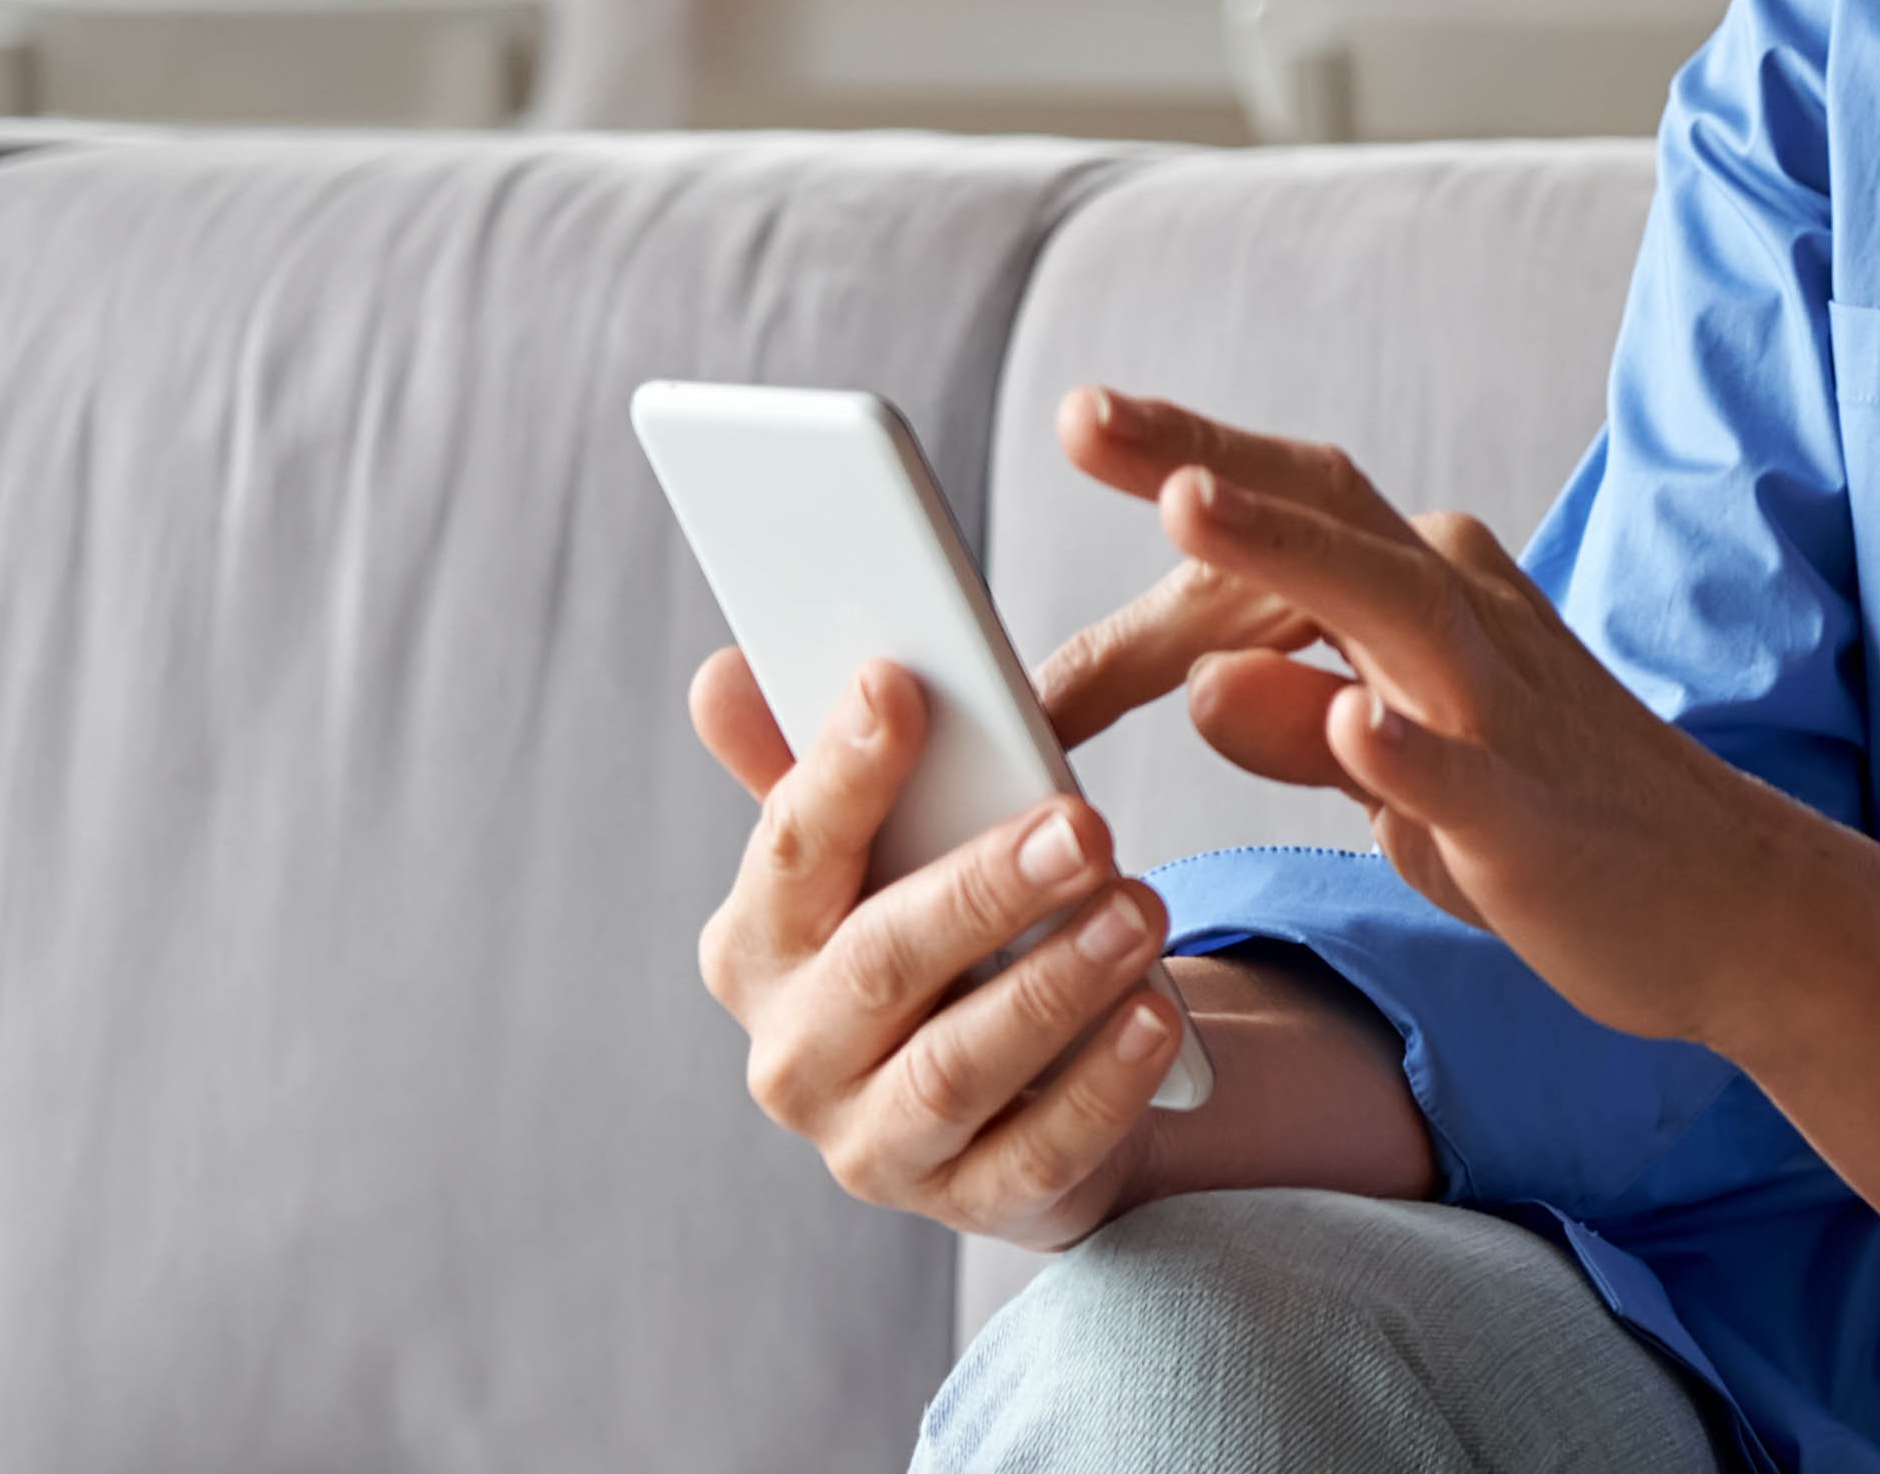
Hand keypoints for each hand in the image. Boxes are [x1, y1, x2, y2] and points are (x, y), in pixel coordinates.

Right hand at [688, 653, 1194, 1250]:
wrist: (1008, 1096)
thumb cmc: (936, 943)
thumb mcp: (879, 857)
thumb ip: (813, 768)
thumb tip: (724, 675)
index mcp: (758, 949)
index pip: (790, 854)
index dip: (840, 771)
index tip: (899, 685)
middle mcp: (795, 1056)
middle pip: (880, 966)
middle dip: (983, 889)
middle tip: (1083, 824)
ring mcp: (874, 1145)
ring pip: (954, 1069)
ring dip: (1052, 987)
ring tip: (1138, 911)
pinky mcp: (972, 1203)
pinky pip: (1037, 1153)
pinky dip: (1100, 1087)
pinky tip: (1155, 1019)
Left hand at [1054, 387, 1821, 1049]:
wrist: (1735, 906)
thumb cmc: (1555, 828)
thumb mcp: (1398, 774)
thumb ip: (1299, 723)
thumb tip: (1199, 680)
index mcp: (1432, 594)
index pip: (1289, 521)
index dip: (1176, 483)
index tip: (1082, 426)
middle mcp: (1467, 621)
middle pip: (1329, 516)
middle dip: (1205, 458)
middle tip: (1086, 414)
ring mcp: (1505, 714)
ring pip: (1390, 607)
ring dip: (1288, 551)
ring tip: (1185, 504)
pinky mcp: (1534, 818)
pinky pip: (1463, 776)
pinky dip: (1405, 748)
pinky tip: (1348, 722)